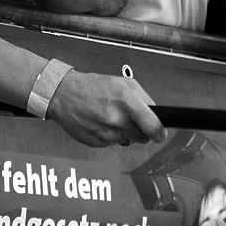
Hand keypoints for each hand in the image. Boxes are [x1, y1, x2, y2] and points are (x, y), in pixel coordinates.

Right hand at [48, 69, 166, 147]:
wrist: (64, 95)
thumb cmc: (92, 86)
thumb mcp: (123, 82)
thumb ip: (143, 97)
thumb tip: (156, 112)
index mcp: (125, 100)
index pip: (152, 125)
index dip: (159, 132)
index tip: (161, 134)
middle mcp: (116, 118)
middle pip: (143, 136)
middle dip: (141, 129)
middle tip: (131, 118)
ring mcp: (106, 133)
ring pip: (128, 140)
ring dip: (124, 131)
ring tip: (112, 115)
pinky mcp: (97, 143)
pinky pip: (113, 144)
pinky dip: (111, 135)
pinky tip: (102, 122)